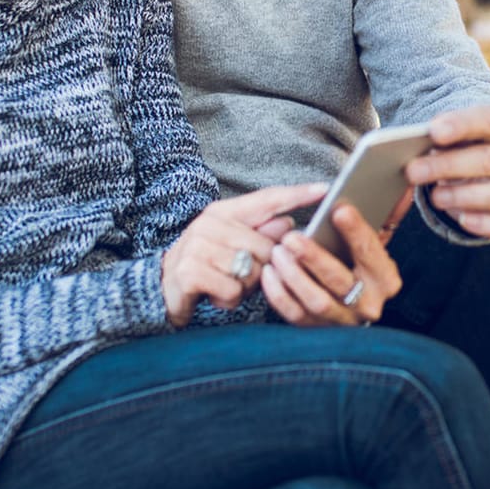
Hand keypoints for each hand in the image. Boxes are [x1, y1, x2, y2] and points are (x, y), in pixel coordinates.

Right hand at [159, 183, 326, 326]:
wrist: (163, 290)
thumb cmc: (209, 267)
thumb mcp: (235, 248)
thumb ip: (262, 234)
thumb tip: (287, 222)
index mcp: (224, 211)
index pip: (267, 199)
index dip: (297, 195)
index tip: (326, 189)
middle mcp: (209, 223)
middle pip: (266, 247)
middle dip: (263, 269)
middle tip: (242, 274)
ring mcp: (198, 246)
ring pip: (251, 271)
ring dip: (245, 287)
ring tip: (226, 283)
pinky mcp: (191, 271)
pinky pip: (233, 289)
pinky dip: (229, 299)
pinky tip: (216, 295)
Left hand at [262, 203, 400, 326]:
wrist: (353, 303)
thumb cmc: (361, 265)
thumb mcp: (377, 241)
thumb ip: (388, 213)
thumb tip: (404, 186)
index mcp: (386, 279)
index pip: (371, 253)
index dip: (356, 231)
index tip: (339, 210)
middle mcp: (368, 303)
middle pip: (340, 281)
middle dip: (315, 257)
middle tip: (292, 237)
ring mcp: (341, 319)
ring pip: (316, 301)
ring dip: (294, 276)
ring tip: (278, 252)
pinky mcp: (316, 328)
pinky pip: (295, 315)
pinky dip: (279, 294)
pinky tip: (269, 273)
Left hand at [405, 104, 489, 242]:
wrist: (478, 168)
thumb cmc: (460, 147)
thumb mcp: (451, 135)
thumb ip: (436, 136)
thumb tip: (406, 147)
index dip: (464, 125)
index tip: (433, 131)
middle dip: (451, 166)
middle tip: (414, 171)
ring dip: (469, 196)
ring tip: (435, 198)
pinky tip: (464, 221)